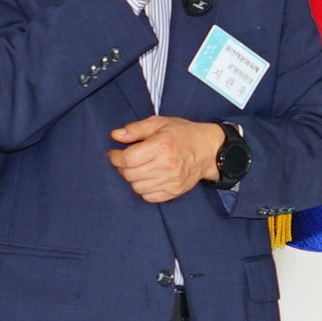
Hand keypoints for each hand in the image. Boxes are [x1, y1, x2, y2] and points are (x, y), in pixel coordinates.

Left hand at [109, 117, 224, 203]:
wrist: (208, 150)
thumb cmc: (182, 134)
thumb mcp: (159, 123)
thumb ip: (135, 129)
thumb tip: (115, 135)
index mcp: (161, 146)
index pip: (128, 159)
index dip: (115, 157)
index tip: (114, 154)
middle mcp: (166, 165)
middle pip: (130, 174)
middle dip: (122, 167)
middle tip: (125, 161)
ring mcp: (171, 181)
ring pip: (137, 187)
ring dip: (133, 179)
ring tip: (138, 169)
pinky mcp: (174, 192)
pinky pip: (149, 197)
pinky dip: (144, 189)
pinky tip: (148, 178)